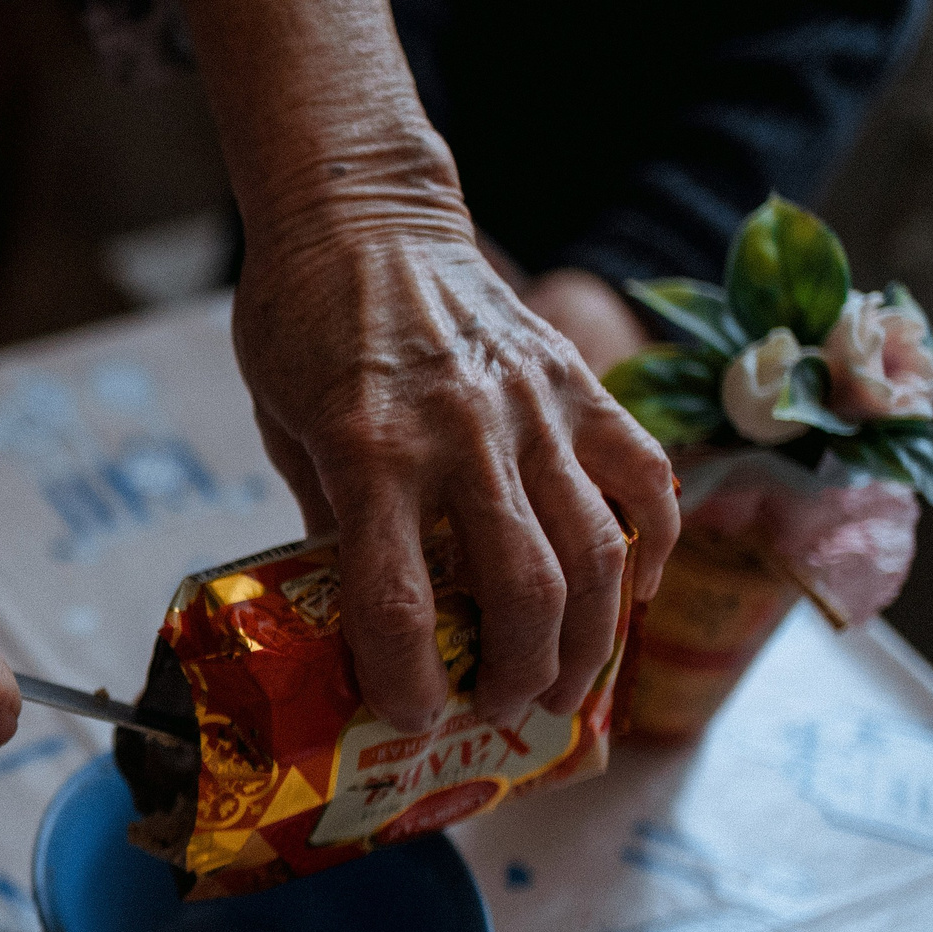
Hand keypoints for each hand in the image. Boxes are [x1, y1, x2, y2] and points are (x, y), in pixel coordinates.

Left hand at [235, 228, 676, 730]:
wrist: (359, 212)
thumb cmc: (300, 322)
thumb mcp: (281, 428)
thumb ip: (328, 521)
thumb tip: (363, 619)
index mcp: (368, 452)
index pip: (398, 604)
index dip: (407, 682)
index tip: (409, 719)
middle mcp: (460, 435)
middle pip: (521, 593)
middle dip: (515, 677)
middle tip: (498, 713)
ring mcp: (530, 408)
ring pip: (595, 552)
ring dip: (588, 638)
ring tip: (563, 684)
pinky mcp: (575, 383)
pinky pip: (642, 477)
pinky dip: (651, 545)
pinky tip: (635, 593)